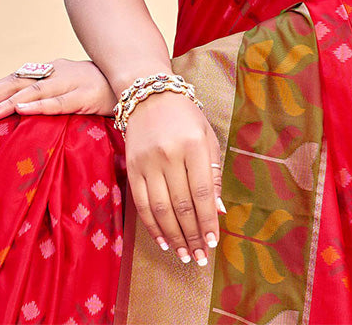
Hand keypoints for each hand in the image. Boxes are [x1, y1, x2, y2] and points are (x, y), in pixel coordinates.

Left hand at [0, 58, 117, 119]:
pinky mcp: (85, 95)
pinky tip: (22, 109)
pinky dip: (39, 105)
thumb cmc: (104, 89)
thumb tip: (24, 113)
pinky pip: (58, 101)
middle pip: (18, 82)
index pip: (16, 79)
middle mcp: (58, 72)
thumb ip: (52, 96)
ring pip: (34, 91)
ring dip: (9, 102)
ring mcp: (72, 82)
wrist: (138, 81)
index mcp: (53, 70)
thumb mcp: (73, 89)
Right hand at [123, 90, 223, 268]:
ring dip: (174, 236)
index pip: (202, 193)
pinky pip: (142, 204)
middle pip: (182, 205)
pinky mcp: (132, 167)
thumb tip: (218, 211)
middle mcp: (170, 154)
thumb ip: (213, 173)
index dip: (208, 222)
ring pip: (161, 209)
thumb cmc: (186, 116)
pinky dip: (153, 226)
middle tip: (200, 257)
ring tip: (184, 254)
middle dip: (193, 236)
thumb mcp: (208, 137)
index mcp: (194, 145)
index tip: (213, 243)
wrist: (149, 94)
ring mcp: (148, 162)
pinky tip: (164, 240)